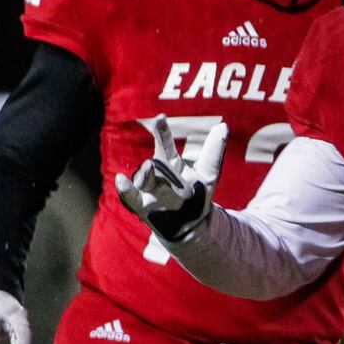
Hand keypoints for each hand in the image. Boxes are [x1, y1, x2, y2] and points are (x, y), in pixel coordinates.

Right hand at [115, 114, 225, 243]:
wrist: (192, 226)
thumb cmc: (197, 198)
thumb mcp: (209, 174)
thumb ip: (213, 152)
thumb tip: (223, 127)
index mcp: (170, 165)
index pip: (163, 145)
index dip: (161, 131)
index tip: (160, 117)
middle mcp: (156, 176)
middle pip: (152, 161)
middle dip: (153, 154)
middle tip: (156, 144)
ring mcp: (148, 191)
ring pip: (142, 178)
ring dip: (144, 173)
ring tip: (148, 167)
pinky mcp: (143, 207)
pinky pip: (130, 197)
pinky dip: (125, 189)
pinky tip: (121, 180)